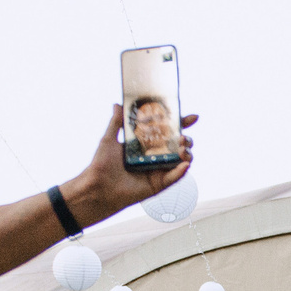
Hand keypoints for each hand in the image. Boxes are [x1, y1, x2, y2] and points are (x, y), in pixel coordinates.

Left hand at [60, 104, 197, 226]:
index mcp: (146, 144)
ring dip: (187, 153)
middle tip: (183, 136)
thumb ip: (116, 122)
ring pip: (180, 161)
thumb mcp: (109, 139)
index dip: (180, 124)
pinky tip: (185, 164)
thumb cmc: (101, 164)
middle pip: (178, 145)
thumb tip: (117, 104)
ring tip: (183, 148)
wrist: (98, 186)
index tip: (192, 117)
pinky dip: (182, 171)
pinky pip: (174, 178)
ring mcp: (158, 171)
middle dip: (186, 139)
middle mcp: (154, 156)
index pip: (167, 131)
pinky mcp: (158, 185)